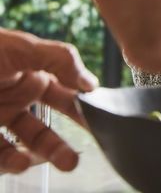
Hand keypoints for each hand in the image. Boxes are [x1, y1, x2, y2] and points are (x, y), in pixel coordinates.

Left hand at [0, 28, 97, 172]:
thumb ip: (60, 60)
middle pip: (45, 127)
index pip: (65, 94)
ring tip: (63, 161)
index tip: (100, 119)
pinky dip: (12, 161)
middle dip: (63, 143)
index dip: (83, 106)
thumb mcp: (21, 47)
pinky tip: (21, 161)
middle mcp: (15, 101)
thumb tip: (90, 82)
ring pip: (24, 145)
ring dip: (45, 154)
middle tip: (78, 156)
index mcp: (30, 76)